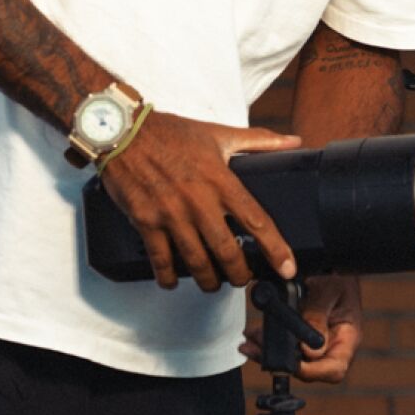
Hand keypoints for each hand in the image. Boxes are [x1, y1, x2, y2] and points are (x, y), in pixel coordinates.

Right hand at [98, 113, 300, 291]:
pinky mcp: (146, 221)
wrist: (123, 131)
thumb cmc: (169, 133)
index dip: (275, 249)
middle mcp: (198, 201)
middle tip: (242, 278)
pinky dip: (168, 277)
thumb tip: (292, 141)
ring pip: (196, 262)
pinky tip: (172, 281)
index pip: (257, 221)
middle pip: (228, 252)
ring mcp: (171, 214)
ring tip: (213, 283)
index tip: (286, 268)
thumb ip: (258, 140)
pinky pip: (161, 259)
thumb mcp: (218, 133)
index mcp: (220, 180)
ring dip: (208, 280)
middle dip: (239, 274)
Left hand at [243, 271, 362, 381]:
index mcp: (347, 337)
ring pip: (292, 358)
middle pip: (309, 368)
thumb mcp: (328, 289)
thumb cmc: (337, 274)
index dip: (312, 372)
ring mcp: (315, 341)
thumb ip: (317, 316)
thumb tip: (308, 349)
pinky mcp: (300, 334)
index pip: (334, 369)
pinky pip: (284, 344)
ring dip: (268, 352)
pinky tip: (253, 334)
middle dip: (280, 361)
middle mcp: (332, 344)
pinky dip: (267, 340)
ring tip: (250, 341)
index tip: (291, 363)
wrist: (330, 263)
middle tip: (255, 347)